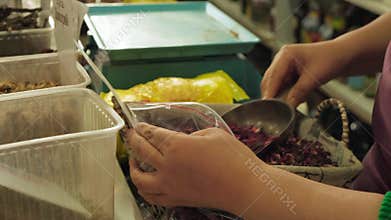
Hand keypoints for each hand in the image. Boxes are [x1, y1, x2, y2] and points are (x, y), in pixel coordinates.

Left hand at [127, 123, 262, 213]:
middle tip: (130, 135)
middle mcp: (168, 166)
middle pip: (141, 151)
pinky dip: (143, 189)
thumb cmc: (234, 159)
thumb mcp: (214, 134)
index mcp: (177, 146)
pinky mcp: (177, 199)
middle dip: (133, 140)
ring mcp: (170, 185)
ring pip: (139, 178)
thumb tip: (185, 140)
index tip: (139, 125)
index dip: (143, 128)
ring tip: (134, 160)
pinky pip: (151, 196)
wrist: (245, 187)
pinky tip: (145, 183)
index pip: (152, 134)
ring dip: (133, 167)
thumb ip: (193, 134)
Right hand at [261, 41, 349, 106]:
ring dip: (278, 96)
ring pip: (274, 85)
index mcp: (286, 54)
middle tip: (273, 112)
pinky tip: (290, 103)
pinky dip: (285, 95)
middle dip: (271, 96)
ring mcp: (284, 65)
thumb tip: (287, 108)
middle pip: (269, 81)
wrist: (344, 55)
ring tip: (282, 109)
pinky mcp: (288, 72)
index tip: (267, 107)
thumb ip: (299, 93)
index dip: (270, 92)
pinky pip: (282, 86)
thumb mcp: (314, 78)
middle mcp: (281, 58)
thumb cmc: (331, 60)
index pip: (273, 76)